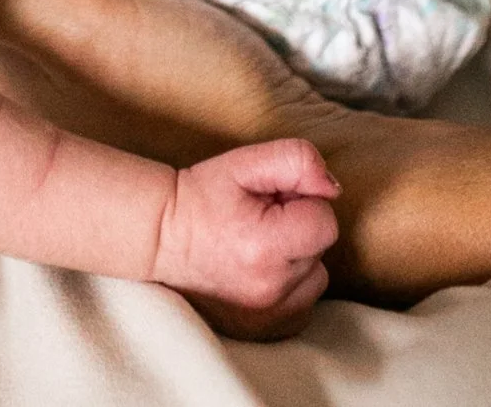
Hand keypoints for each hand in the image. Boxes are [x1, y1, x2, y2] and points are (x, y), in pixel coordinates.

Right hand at [153, 138, 340, 339]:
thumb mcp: (243, 163)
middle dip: (297, 230)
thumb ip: (296, 160)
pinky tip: (260, 271)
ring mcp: (267, 316)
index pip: (324, 222)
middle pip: (319, 249)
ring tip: (257, 247)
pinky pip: (303, 304)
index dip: (301, 204)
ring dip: (297, 260)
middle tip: (257, 221)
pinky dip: (290, 288)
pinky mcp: (265, 331)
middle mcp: (269, 288)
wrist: (158, 238)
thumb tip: (332, 188)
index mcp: (265, 247)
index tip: (270, 202)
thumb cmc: (201, 196)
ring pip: (315, 277)